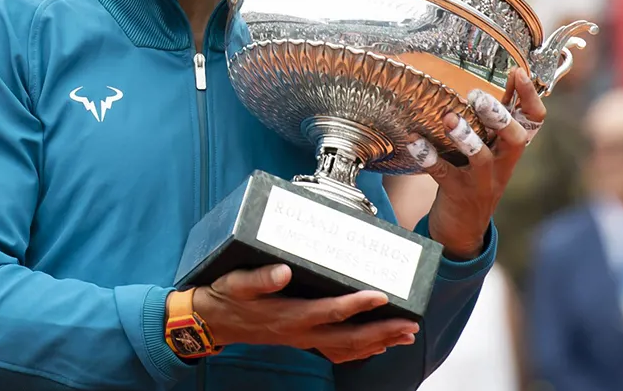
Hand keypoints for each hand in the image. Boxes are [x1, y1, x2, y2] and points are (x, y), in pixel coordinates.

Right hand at [189, 265, 420, 362]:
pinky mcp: (302, 340)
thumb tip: (283, 270)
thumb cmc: (226, 297)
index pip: (330, 311)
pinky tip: (376, 346)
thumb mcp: (237, 283)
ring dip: (379, 343)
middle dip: (382, 332)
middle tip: (410, 326)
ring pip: (348, 349)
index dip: (357, 304)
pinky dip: (361, 351)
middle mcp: (300, 332)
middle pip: (349, 338)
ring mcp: (302, 340)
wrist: (212, 321)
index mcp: (288, 315)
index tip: (381, 295)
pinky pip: (337, 352)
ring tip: (405, 336)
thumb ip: (260, 278)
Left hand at [424, 69, 544, 259]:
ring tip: (449, 118)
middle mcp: (502, 165)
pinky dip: (428, 156)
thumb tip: (495, 78)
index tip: (517, 72)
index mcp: (511, 150)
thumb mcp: (490, 150)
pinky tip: (413, 140)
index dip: (531, 97)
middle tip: (478, 96)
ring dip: (466, 138)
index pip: (534, 121)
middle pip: (515, 139)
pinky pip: (443, 173)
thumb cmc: (474, 178)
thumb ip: (491, 121)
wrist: (462, 230)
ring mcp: (481, 182)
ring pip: (482, 159)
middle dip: (500, 117)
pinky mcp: (457, 193)